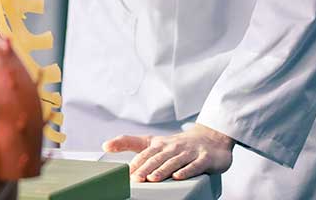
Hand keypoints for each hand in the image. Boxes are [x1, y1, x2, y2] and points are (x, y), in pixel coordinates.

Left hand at [102, 124, 233, 182]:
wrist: (210, 138)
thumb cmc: (177, 144)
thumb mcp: (153, 141)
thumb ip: (130, 143)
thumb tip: (106, 145)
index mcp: (160, 144)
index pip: (146, 152)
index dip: (137, 161)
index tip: (127, 171)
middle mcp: (174, 147)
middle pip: (158, 157)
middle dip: (147, 167)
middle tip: (137, 178)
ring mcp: (189, 152)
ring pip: (174, 162)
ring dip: (163, 170)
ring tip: (153, 178)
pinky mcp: (204, 159)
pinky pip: (195, 166)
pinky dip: (186, 171)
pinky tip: (178, 176)